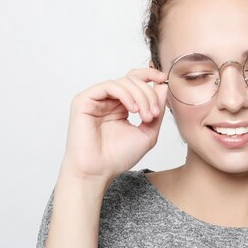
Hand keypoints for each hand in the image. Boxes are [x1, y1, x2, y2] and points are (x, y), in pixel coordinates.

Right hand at [60, 68, 168, 183]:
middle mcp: (108, 101)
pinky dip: (126, 94)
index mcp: (121, 106)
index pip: (135, 82)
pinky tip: (133, 109)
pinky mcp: (84, 100)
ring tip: (146, 116)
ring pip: (123, 82)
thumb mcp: (148, 133)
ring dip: (141, 96)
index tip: (164, 80)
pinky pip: (109, 86)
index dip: (150, 76)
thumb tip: (162, 87)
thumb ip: (156, 110)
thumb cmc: (118, 157)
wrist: (98, 172)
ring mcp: (95, 99)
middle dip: (149, 93)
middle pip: (132, 80)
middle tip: (154, 113)